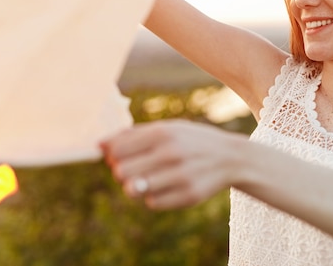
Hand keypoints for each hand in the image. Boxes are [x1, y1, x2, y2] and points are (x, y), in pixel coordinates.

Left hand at [101, 119, 243, 208]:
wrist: (232, 157)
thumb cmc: (192, 141)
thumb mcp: (168, 128)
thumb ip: (135, 134)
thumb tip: (100, 144)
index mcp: (163, 133)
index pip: (116, 149)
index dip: (112, 155)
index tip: (120, 156)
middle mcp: (171, 153)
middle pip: (121, 172)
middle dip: (122, 172)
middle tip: (136, 168)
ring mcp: (180, 176)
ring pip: (133, 189)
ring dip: (136, 185)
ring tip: (149, 178)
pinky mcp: (188, 196)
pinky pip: (152, 203)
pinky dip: (153, 196)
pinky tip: (166, 186)